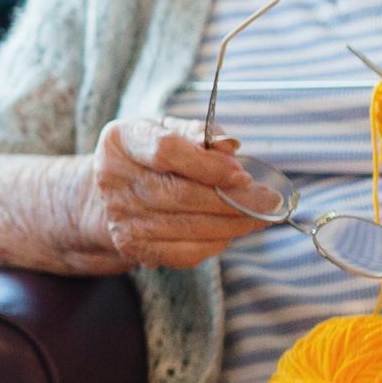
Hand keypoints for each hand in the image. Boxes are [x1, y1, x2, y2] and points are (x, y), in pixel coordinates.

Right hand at [90, 117, 264, 267]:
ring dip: (231, 225)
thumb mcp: (172, 130)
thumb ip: (201, 134)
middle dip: (232, 200)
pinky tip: (229, 233)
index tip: (243, 175)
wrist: (117, 192)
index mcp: (122, 141)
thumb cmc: (153, 155)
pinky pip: (181, 252)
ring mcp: (120, 216)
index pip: (166, 151)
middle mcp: (113, 179)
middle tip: (268, 202)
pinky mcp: (132, 245)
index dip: (208, 165)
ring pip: (185, 226)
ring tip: (259, 218)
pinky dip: (213, 245)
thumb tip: (230, 148)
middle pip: (178, 194)